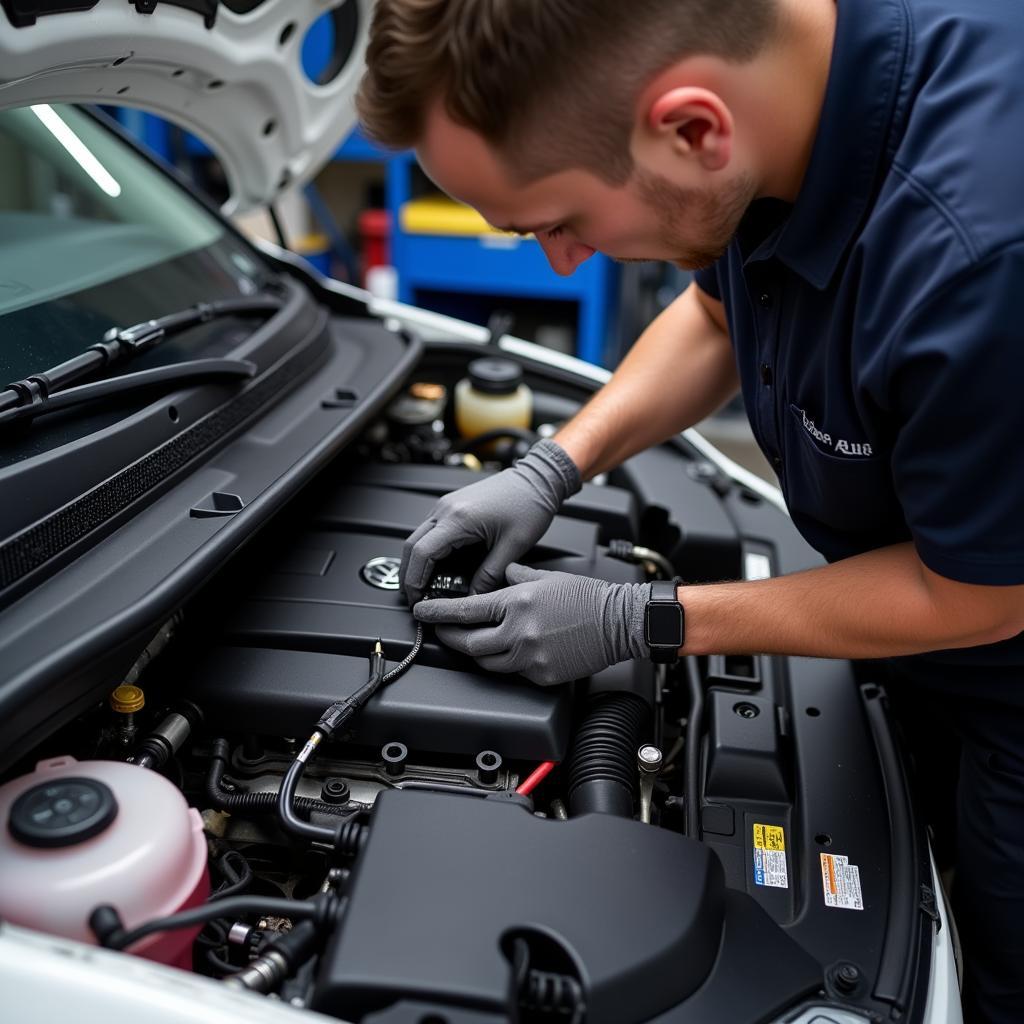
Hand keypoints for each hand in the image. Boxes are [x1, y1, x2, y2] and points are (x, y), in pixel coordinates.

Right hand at [400, 439, 580, 603]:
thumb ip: (489, 576)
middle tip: (416, 597)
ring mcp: (446, 505)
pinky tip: (437, 566)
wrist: (537, 478)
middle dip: (408, 575)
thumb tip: (473, 598)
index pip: (421, 553)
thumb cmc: (529, 505)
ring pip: (417, 537)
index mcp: (459, 519)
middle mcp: (446, 509)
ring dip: (416, 562)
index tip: (417, 599)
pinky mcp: (451, 505)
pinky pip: (429, 530)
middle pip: (411, 546)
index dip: (414, 580)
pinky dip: (427, 550)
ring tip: (425, 586)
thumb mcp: (512, 547)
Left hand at [413, 564, 647, 685]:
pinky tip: (512, 653)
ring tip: (474, 643)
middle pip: (468, 643)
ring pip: (487, 662)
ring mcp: (529, 656)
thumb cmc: (588, 597)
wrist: (618, 622)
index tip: (423, 612)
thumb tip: (503, 574)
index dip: (438, 613)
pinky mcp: (541, 675)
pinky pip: (513, 673)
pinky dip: (508, 663)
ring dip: (476, 653)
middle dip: (450, 637)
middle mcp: (518, 631)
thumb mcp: (547, 577)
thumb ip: (518, 576)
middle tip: (442, 632)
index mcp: (517, 602)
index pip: (464, 610)